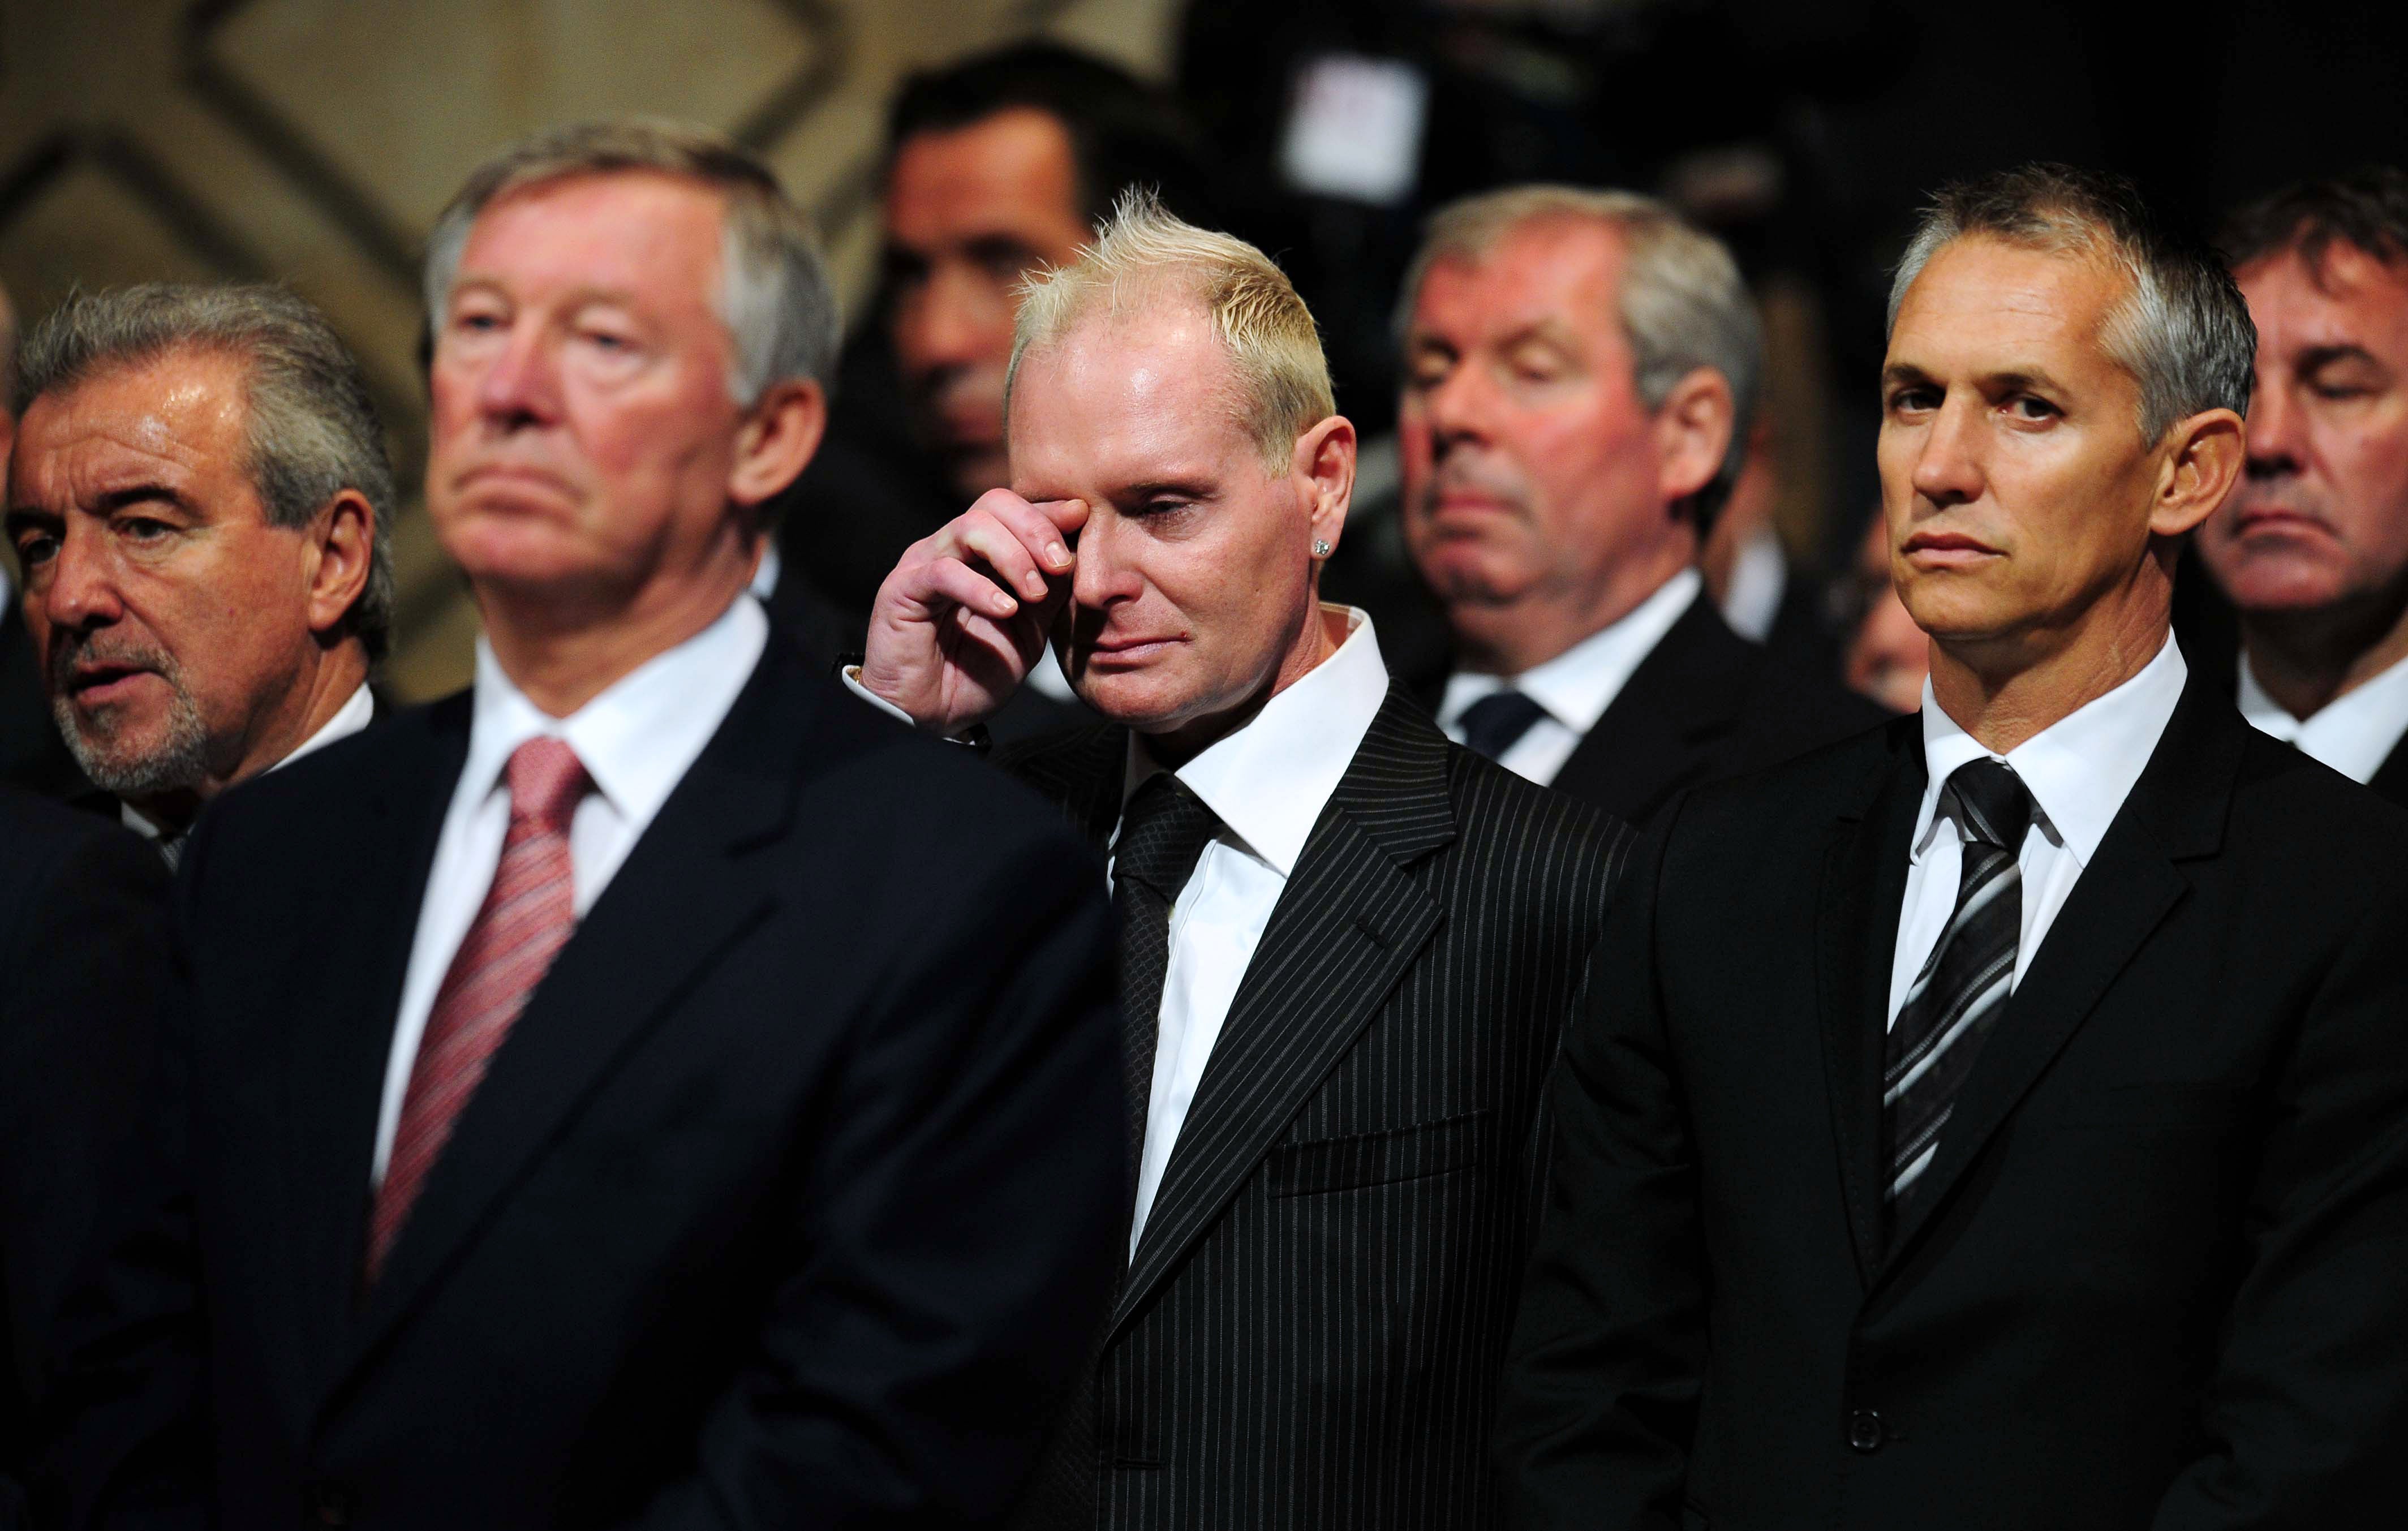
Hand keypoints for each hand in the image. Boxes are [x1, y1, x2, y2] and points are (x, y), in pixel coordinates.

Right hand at [858, 490, 1086, 733]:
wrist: (932, 715)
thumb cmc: (976, 672)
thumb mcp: (1030, 630)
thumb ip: (1050, 590)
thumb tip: (1077, 552)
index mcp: (980, 552)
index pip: (1014, 510)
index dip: (1049, 510)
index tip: (1083, 517)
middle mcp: (951, 548)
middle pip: (994, 504)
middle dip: (1036, 528)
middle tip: (1061, 565)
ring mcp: (924, 564)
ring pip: (971, 528)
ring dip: (1014, 556)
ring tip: (1034, 592)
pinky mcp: (902, 590)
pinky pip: (944, 573)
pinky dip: (980, 588)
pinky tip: (1006, 610)